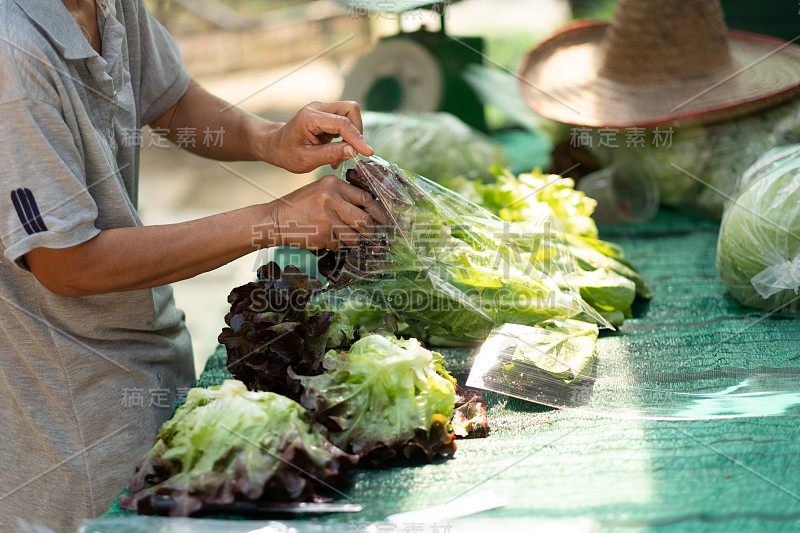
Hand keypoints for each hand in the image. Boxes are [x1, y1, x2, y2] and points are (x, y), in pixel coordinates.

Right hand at [259, 175, 387, 250]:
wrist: (274, 220)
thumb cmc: (299, 207)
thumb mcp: (320, 192)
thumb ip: (342, 198)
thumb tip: (368, 213)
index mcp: (333, 184)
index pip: (365, 198)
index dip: (378, 212)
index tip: (384, 221)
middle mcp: (331, 197)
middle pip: (363, 219)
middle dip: (371, 232)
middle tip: (373, 239)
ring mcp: (326, 216)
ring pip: (353, 236)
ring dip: (353, 242)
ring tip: (349, 242)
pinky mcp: (321, 233)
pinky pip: (339, 244)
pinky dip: (337, 247)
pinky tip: (328, 242)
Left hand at [264, 101, 373, 172]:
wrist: (275, 145)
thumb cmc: (286, 153)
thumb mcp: (306, 160)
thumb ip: (330, 154)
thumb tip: (354, 151)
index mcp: (310, 117)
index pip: (342, 123)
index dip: (357, 138)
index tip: (367, 153)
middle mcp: (318, 108)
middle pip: (351, 110)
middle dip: (357, 131)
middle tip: (351, 153)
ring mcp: (323, 108)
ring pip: (351, 113)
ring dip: (353, 134)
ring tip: (342, 154)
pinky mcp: (327, 113)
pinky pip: (346, 120)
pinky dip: (348, 135)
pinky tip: (338, 150)